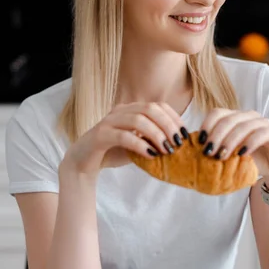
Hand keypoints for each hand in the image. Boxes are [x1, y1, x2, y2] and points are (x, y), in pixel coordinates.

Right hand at [60, 102, 187, 179]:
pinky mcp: (100, 135)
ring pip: (138, 120)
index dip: (174, 118)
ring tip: (166, 150)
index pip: (158, 105)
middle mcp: (120, 110)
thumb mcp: (139, 144)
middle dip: (168, 125)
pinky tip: (150, 155)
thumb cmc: (114, 152)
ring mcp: (109, 121)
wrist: (83, 163)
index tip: (185, 134)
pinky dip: (139, 144)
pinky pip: (123, 136)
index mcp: (131, 109)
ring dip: (156, 135)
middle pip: (150, 109)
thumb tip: (179, 143)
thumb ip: (154, 140)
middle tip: (178, 143)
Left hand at [198, 108, 268, 193]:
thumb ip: (216, 150)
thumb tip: (191, 155)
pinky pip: (261, 133)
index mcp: (236, 118)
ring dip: (230, 141)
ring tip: (222, 156)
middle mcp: (249, 117)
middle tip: (207, 152)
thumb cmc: (252, 161)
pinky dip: (249, 143)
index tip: (198, 142)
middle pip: (228, 119)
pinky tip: (241, 154)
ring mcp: (264, 124)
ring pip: (243, 125)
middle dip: (215, 135)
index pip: (217, 113)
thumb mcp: (231, 155)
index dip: (206, 125)